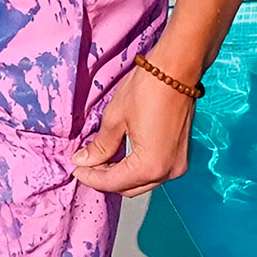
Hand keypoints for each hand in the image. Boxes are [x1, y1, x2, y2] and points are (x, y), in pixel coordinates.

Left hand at [70, 48, 199, 197]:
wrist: (177, 69)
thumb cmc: (148, 89)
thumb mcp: (115, 119)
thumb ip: (100, 146)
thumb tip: (84, 160)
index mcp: (150, 165)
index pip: (113, 182)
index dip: (90, 177)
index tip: (75, 169)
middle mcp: (167, 171)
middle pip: (128, 187)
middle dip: (104, 178)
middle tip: (85, 165)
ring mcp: (177, 164)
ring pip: (141, 182)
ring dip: (119, 175)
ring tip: (98, 160)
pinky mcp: (180, 154)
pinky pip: (153, 171)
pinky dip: (135, 169)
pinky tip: (119, 156)